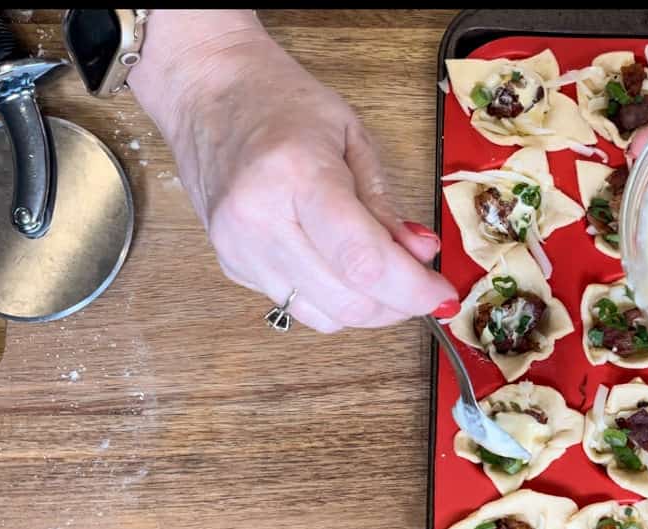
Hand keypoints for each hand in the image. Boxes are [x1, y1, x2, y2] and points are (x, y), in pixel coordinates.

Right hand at [129, 11, 457, 332]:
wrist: (206, 92)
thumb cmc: (280, 102)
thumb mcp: (350, 136)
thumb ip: (385, 202)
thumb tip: (420, 255)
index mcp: (296, 176)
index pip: (363, 260)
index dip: (411, 288)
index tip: (441, 292)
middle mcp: (260, 221)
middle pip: (346, 301)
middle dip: (397, 305)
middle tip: (421, 286)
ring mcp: (239, 249)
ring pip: (323, 316)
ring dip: (368, 309)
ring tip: (385, 276)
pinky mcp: (231, 266)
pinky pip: (296, 306)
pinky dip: (333, 300)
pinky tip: (343, 270)